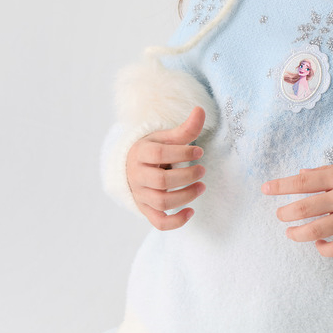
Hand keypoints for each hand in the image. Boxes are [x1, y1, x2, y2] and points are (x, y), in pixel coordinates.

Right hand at [126, 106, 206, 229]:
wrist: (130, 167)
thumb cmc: (152, 150)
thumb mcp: (165, 138)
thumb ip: (185, 129)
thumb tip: (200, 110)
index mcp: (140, 153)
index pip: (159, 154)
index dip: (181, 152)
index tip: (199, 150)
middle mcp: (137, 176)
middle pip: (161, 181)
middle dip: (187, 176)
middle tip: (202, 170)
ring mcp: (141, 195)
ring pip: (162, 202)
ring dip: (186, 196)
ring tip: (202, 187)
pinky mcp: (146, 210)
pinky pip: (159, 222)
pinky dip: (176, 222)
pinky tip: (191, 211)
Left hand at [261, 162, 332, 256]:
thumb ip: (324, 173)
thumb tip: (300, 175)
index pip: (304, 181)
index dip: (282, 186)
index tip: (265, 189)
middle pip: (306, 207)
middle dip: (286, 213)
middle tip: (280, 215)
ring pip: (317, 230)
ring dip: (298, 234)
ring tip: (290, 233)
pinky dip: (323, 248)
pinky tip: (318, 244)